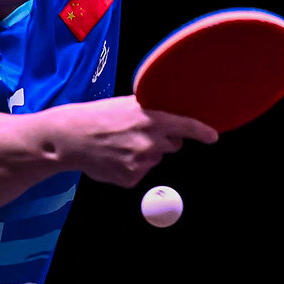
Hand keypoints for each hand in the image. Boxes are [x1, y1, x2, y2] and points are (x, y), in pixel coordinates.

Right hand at [67, 95, 218, 187]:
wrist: (70, 138)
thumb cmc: (98, 116)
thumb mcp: (127, 105)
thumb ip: (151, 112)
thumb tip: (171, 118)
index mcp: (151, 120)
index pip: (186, 126)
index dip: (203, 132)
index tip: (213, 136)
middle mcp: (150, 142)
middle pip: (172, 145)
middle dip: (162, 141)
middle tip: (138, 133)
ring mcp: (141, 163)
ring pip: (155, 159)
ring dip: (145, 154)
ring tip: (120, 145)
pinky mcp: (132, 179)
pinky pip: (141, 172)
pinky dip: (131, 167)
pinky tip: (115, 158)